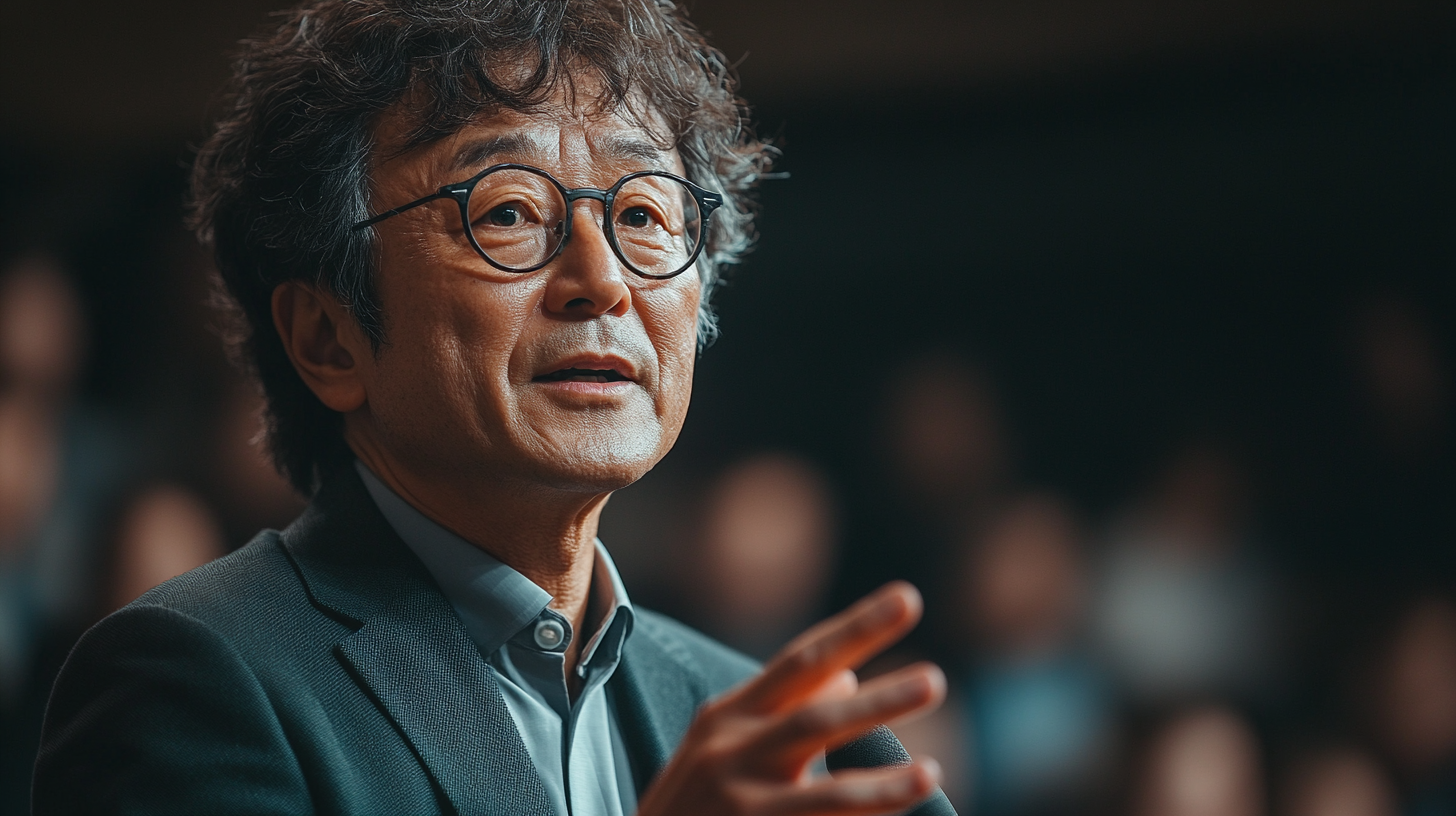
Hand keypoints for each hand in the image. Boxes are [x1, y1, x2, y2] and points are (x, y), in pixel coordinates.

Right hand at [636, 582, 945, 815]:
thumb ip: (783, 710)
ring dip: (881, 787)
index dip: (857, 628)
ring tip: (931, 774)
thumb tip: (849, 675)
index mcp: (729, 715)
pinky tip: (900, 811)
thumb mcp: (723, 744)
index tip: (907, 598)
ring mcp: (740, 806)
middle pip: (814, 719)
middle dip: (878, 701)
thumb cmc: (691, 801)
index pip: (802, 661)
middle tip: (935, 680)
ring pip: (823, 796)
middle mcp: (730, 753)